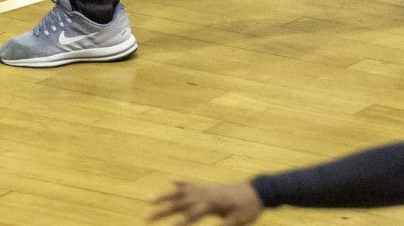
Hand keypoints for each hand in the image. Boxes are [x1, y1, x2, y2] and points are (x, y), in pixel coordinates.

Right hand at [148, 181, 262, 225]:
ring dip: (164, 196)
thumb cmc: (248, 208)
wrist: (259, 191)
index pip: (188, 217)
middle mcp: (204, 194)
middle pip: (178, 204)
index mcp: (210, 204)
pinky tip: (172, 181)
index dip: (176, 225)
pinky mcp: (209, 187)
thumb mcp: (237, 222)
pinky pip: (192, 184)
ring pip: (180, 192)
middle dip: (161, 212)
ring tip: (147, 198)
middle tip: (145, 218)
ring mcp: (205, 189)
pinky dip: (181, 183)